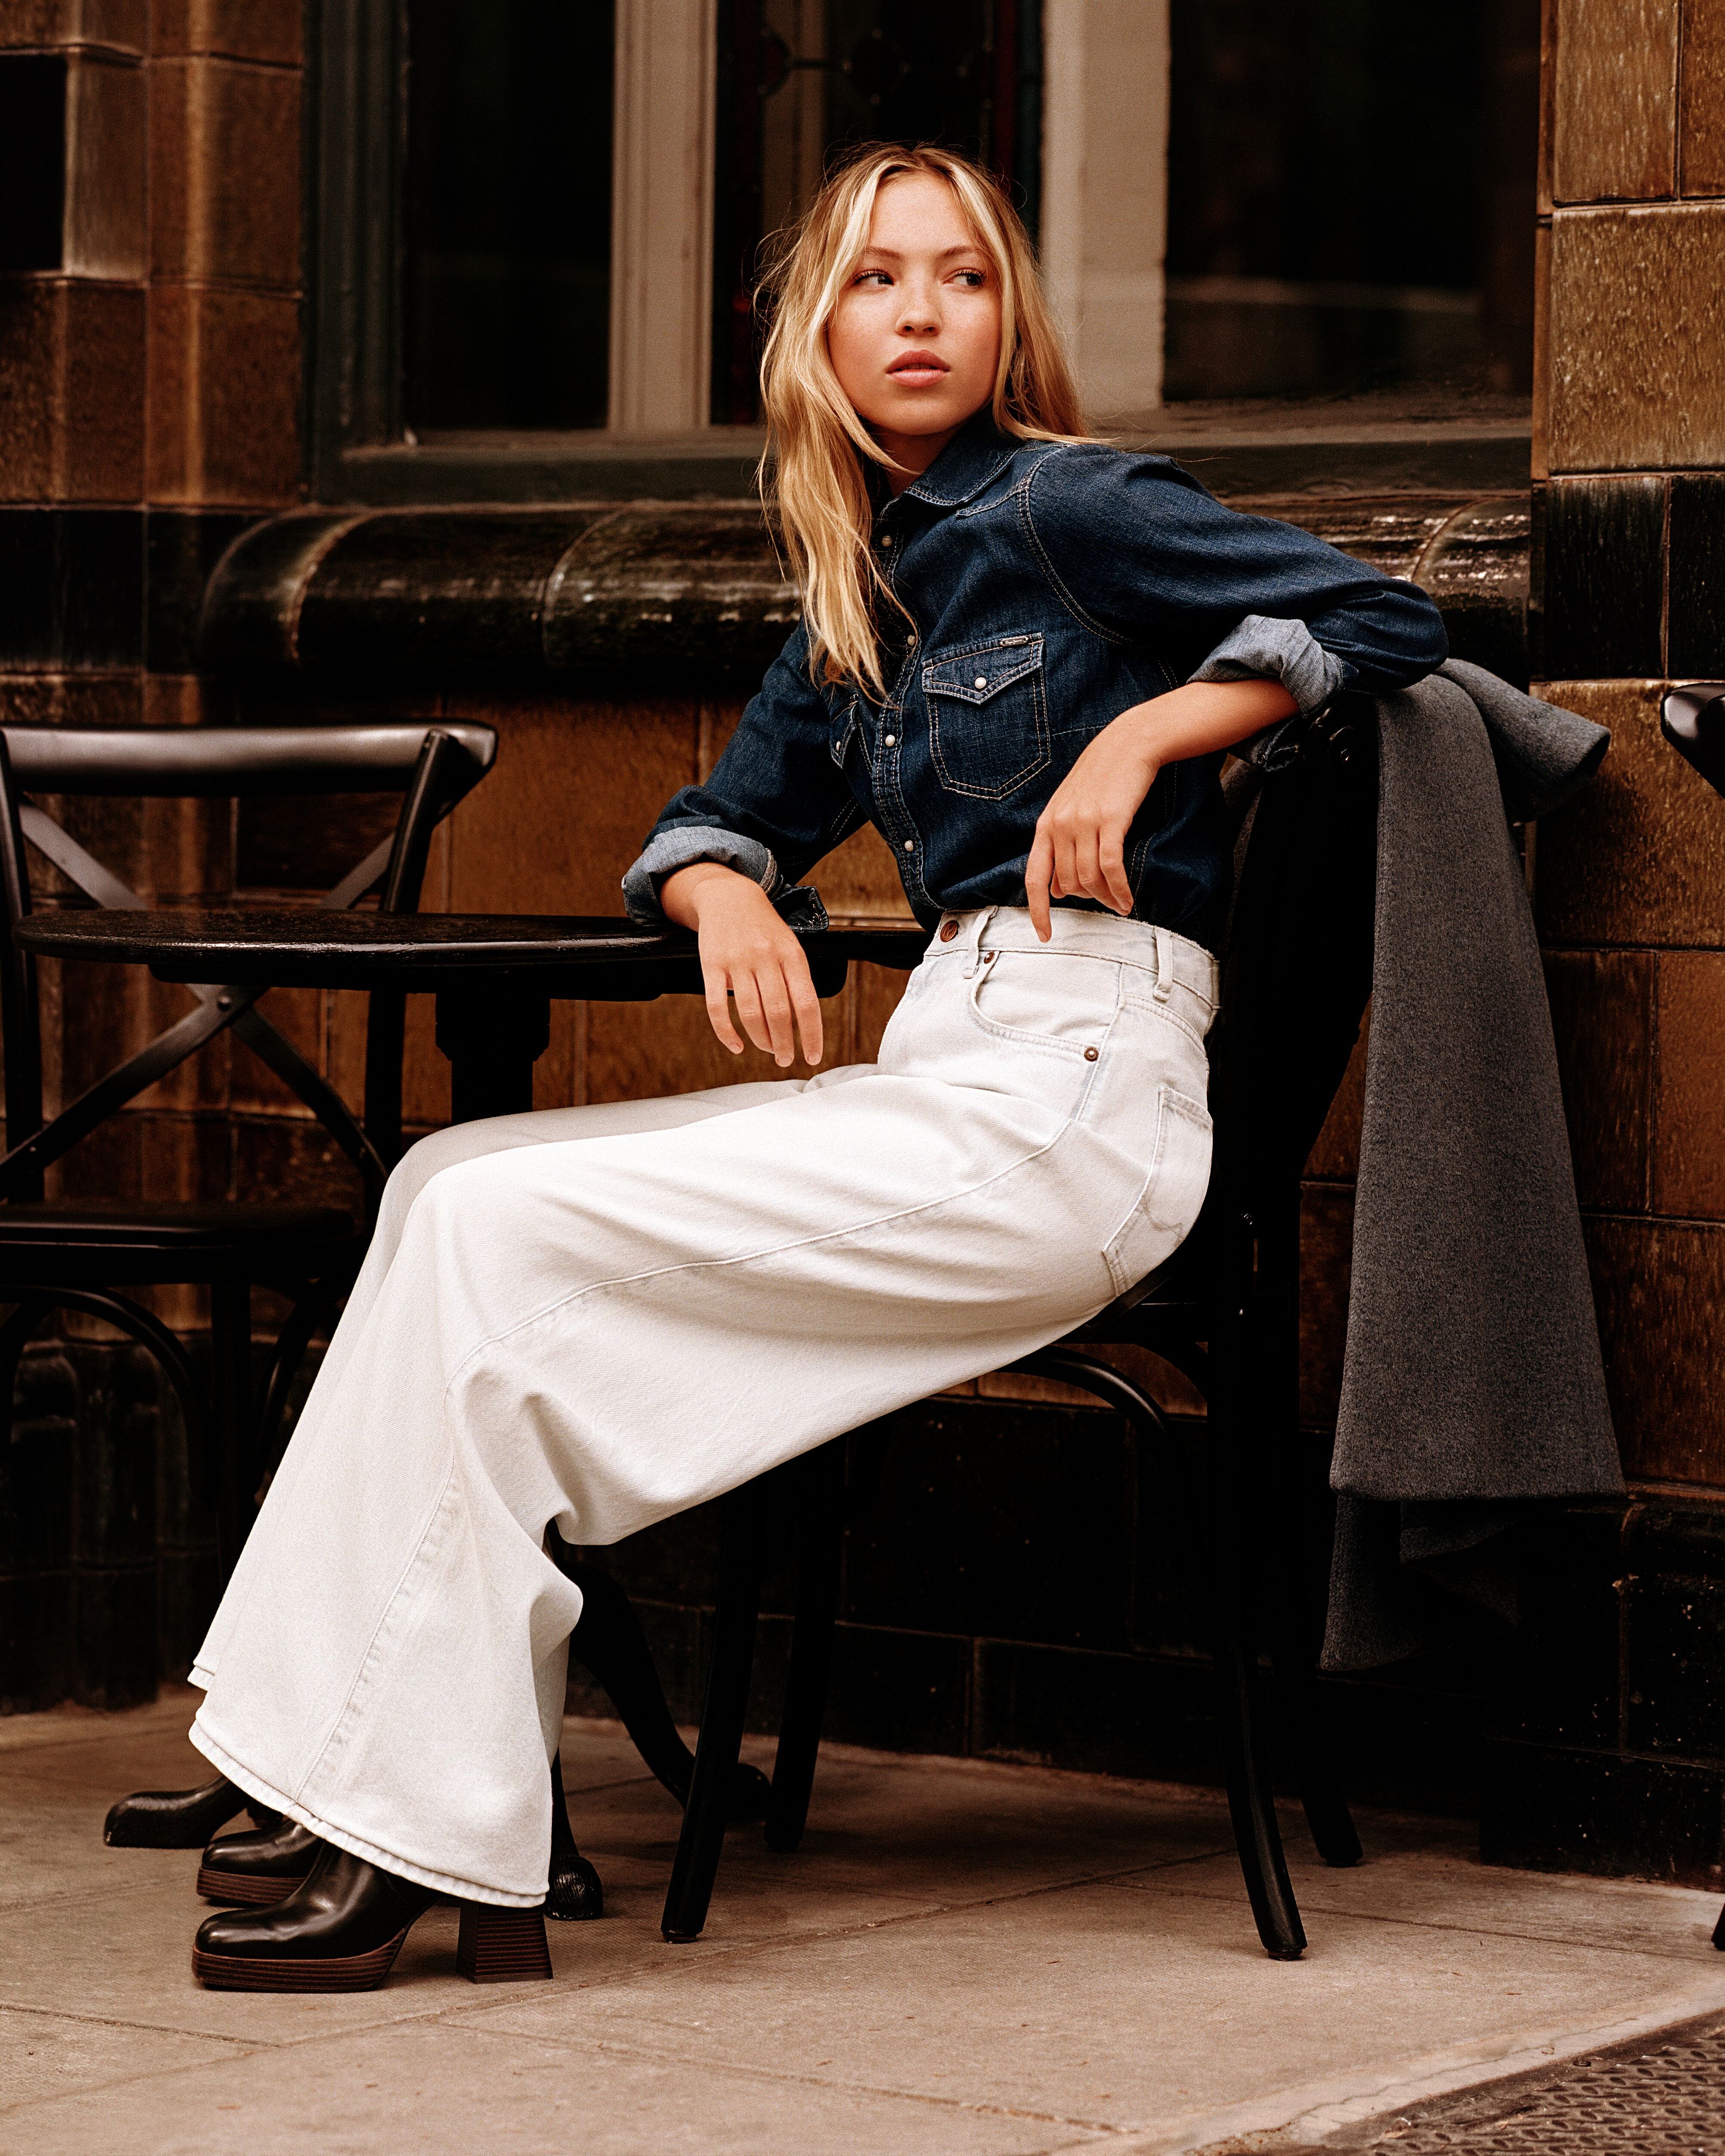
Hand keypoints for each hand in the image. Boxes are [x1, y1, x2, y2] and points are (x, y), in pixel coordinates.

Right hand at [659, 863, 823, 1067]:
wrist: (729, 896)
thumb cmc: (764, 928)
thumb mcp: (790, 946)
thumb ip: (797, 980)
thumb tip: (803, 1024)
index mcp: (791, 955)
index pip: (806, 1003)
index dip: (812, 1035)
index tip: (812, 1057)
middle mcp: (765, 957)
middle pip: (778, 1013)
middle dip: (784, 1044)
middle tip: (785, 1059)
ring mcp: (737, 961)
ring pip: (750, 1014)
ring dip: (761, 1040)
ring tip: (767, 1049)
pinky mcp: (711, 965)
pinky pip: (716, 1007)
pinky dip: (726, 1033)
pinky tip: (736, 1045)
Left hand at [1024, 715, 1159, 939]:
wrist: (1129, 743)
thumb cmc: (1103, 777)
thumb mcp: (1070, 809)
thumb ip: (1060, 846)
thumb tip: (1056, 889)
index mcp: (1046, 825)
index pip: (1034, 878)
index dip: (1037, 910)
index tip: (1044, 934)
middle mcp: (1060, 825)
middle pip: (1069, 884)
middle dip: (1089, 901)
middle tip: (1108, 904)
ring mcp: (1084, 822)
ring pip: (1090, 879)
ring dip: (1107, 899)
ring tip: (1121, 904)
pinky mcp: (1110, 820)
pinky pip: (1111, 868)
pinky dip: (1120, 890)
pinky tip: (1128, 899)